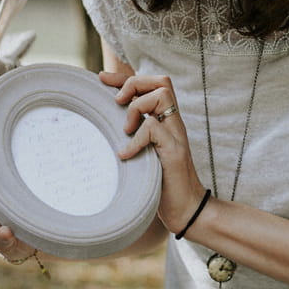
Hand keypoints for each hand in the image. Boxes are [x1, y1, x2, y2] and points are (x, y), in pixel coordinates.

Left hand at [100, 70, 205, 235]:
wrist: (186, 210)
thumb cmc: (162, 185)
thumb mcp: (144, 155)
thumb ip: (133, 138)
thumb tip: (104, 129)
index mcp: (165, 122)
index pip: (151, 85)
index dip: (126, 78)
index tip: (102, 78)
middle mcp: (173, 123)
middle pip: (162, 81)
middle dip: (134, 83)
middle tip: (117, 102)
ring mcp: (176, 135)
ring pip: (162, 94)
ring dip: (138, 107)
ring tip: (126, 130)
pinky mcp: (175, 151)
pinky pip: (154, 128)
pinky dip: (136, 140)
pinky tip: (126, 156)